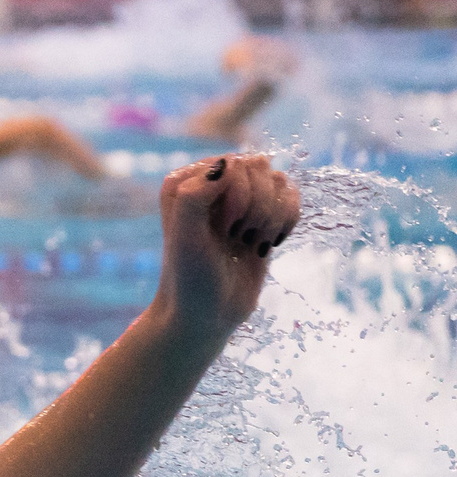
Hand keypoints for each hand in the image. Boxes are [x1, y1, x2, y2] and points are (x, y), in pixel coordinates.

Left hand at [157, 153, 297, 330]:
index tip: (222, 230)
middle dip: (257, 208)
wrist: (207, 314)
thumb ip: (195, 195)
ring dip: (272, 217)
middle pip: (261, 168)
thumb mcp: (185, 236)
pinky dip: (287, 221)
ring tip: (248, 242)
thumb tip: (229, 162)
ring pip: (280, 181)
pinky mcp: (262, 215)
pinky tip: (266, 243)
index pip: (234, 164)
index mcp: (186, 180)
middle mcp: (212, 183)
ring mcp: (240, 198)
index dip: (237, 197)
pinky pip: (292, 197)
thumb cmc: (190, 277)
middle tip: (235, 237)